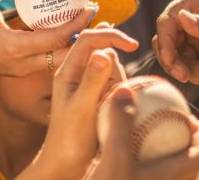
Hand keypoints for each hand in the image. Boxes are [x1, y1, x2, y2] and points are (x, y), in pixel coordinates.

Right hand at [0, 0, 127, 86]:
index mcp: (16, 48)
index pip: (57, 38)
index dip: (77, 24)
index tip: (90, 7)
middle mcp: (24, 64)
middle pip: (67, 55)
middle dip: (87, 38)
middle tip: (101, 18)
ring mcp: (25, 71)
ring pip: (61, 60)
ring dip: (78, 43)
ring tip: (92, 24)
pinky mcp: (23, 71)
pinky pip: (51, 60)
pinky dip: (64, 46)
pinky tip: (71, 31)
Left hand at [24, 25, 133, 178]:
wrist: (66, 164)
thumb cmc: (70, 139)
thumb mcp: (82, 109)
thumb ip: (92, 80)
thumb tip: (104, 52)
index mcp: (67, 71)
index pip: (88, 38)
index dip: (110, 35)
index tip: (132, 45)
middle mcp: (76, 73)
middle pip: (103, 52)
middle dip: (115, 68)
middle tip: (109, 96)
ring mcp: (87, 84)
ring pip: (112, 67)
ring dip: (117, 81)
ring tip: (106, 107)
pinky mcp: (97, 94)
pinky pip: (114, 83)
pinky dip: (119, 90)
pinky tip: (111, 108)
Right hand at [85, 86, 198, 179]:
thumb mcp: (113, 159)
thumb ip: (120, 124)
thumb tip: (126, 89)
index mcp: (172, 178)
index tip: (182, 119)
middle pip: (189, 166)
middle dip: (180, 145)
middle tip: (163, 128)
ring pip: (170, 177)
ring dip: (163, 159)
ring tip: (145, 143)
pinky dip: (148, 171)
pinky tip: (127, 163)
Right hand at [152, 0, 198, 85]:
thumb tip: (181, 18)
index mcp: (197, 2)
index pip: (168, 21)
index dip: (165, 40)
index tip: (171, 60)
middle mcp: (194, 22)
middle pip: (168, 43)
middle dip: (172, 61)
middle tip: (185, 75)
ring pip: (180, 61)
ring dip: (193, 71)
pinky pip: (196, 72)